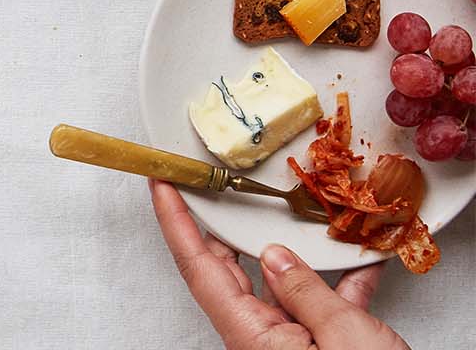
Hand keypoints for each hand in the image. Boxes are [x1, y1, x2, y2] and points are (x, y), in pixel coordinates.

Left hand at [150, 181, 406, 349]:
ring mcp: (288, 347)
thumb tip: (275, 256)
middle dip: (224, 230)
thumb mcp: (344, 337)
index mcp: (252, 337)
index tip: (160, 186)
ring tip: (298, 216)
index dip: (176, 223)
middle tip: (215, 189)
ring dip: (293, 255)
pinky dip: (337, 285)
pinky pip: (318, 309)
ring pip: (278, 288)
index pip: (198, 269)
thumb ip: (306, 293)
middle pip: (230, 274)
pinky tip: (359, 262)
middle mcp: (261, 341)